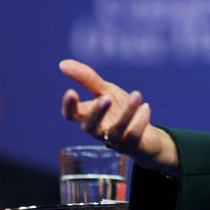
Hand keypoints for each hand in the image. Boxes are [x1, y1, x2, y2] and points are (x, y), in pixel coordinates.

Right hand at [59, 59, 178, 174]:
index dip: (69, 106)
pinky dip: (140, 121)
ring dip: (127, 113)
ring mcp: (115, 140)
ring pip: (116, 130)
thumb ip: (86, 79)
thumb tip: (63, 63)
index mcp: (89, 117)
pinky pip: (134, 136)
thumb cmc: (120, 110)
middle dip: (97, 112)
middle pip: (90, 126)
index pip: (72, 115)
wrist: (146, 134)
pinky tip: (146, 107)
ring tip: (137, 94)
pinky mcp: (132, 146)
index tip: (70, 92)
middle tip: (106, 98)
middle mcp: (99, 131)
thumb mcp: (106, 91)